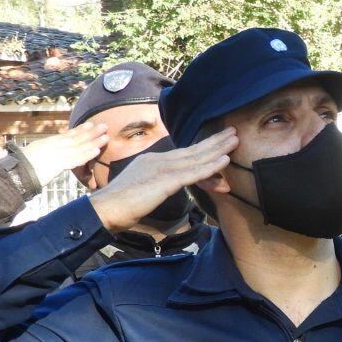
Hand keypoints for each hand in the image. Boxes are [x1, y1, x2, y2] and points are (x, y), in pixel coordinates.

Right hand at [20, 122, 108, 185]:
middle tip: (104, 125)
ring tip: (106, 136)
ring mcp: (56, 154)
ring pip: (78, 146)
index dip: (79, 129)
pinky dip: (86, 154)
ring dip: (93, 141)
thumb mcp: (34, 154)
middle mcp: (53, 146)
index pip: (67, 134)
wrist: (15, 172)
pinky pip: (75, 158)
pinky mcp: (58, 164)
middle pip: (76, 137)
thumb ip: (44, 153)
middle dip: (91, 132)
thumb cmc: (21, 166)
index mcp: (48, 143)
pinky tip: (96, 150)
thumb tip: (51, 157)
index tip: (90, 124)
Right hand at [89, 128, 235, 233]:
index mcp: (154, 161)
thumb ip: (163, 187)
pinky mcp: (165, 181)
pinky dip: (211, 166)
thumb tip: (173, 187)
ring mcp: (162, 168)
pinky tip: (225, 160)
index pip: (185, 156)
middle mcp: (159, 160)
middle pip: (193, 150)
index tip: (220, 142)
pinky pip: (193, 172)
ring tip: (235, 139)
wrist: (105, 209)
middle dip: (215, 141)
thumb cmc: (122, 204)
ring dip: (218, 148)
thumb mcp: (147, 191)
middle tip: (233, 132)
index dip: (204, 149)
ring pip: (196, 157)